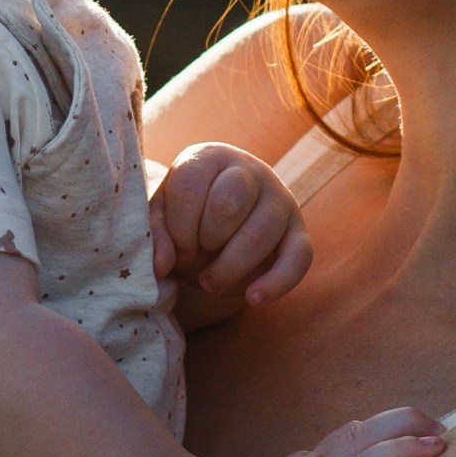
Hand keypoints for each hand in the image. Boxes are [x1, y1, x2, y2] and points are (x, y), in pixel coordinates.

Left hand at [149, 140, 313, 324]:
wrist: (217, 228)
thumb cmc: (186, 219)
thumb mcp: (162, 218)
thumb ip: (156, 235)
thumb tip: (161, 265)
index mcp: (210, 157)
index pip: (190, 186)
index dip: (178, 227)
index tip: (176, 247)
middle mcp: (250, 171)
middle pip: (228, 205)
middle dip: (204, 242)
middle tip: (194, 260)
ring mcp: (280, 199)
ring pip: (260, 234)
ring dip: (229, 269)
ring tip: (210, 283)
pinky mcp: (298, 232)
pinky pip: (299, 257)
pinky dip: (276, 283)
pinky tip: (253, 299)